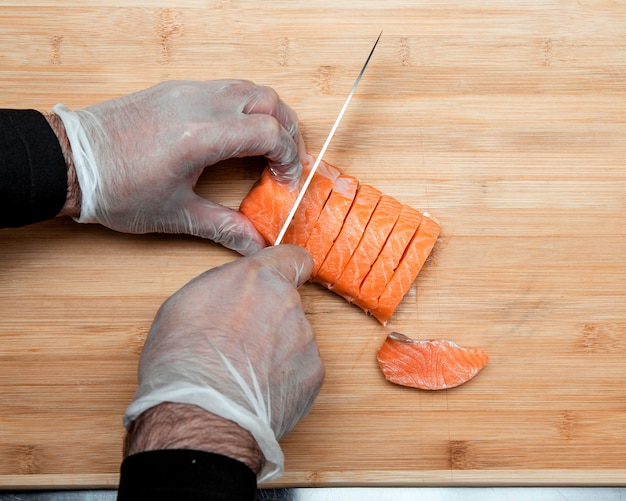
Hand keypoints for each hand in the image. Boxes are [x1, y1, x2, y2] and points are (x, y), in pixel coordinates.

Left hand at [53, 80, 305, 254]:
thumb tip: (256, 245)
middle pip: (267, 101)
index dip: (288, 157)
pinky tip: (235, 133)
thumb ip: (224, 227)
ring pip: (248, 87)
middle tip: (284, 161)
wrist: (71, 161)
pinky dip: (243, 106)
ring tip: (265, 145)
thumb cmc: (117, 189)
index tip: (286, 180)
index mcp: (199, 137)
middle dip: (286, 131)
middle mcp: (196, 105)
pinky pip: (224, 87)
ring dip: (267, 114)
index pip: (268, 132)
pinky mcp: (174, 88)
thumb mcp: (176, 214)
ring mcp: (185, 90)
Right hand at [123, 244, 324, 481]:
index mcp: (255, 278)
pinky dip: (285, 377)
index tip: (285, 276)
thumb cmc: (181, 361)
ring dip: (277, 349)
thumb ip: (223, 287)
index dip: (288, 267)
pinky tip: (259, 391)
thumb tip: (236, 292)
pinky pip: (301, 367)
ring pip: (294, 337)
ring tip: (245, 374)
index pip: (292, 257)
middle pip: (287, 302)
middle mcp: (287, 301)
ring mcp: (305, 338)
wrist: (200, 415)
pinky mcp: (314, 373)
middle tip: (241, 343)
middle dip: (270, 317)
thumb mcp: (185, 303)